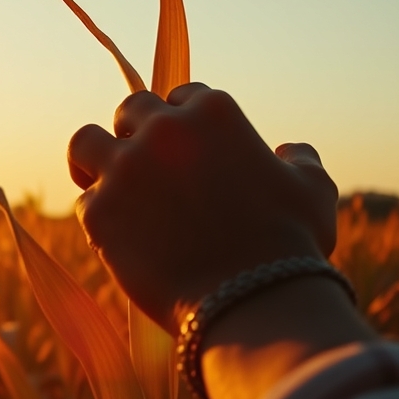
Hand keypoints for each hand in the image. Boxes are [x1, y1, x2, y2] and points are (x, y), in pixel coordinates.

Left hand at [67, 83, 339, 328]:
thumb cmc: (290, 247)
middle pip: (130, 111)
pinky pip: (85, 202)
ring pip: (85, 142)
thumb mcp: (313, 192)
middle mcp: (164, 130)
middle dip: (134, 134)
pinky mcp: (99, 211)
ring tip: (98, 181)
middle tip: (139, 164)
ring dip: (92, 160)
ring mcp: (126, 168)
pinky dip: (98, 218)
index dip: (180, 122)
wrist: (253, 301)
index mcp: (213, 112)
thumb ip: (301, 161)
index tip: (181, 148)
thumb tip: (290, 150)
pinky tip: (114, 238)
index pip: (182, 97)